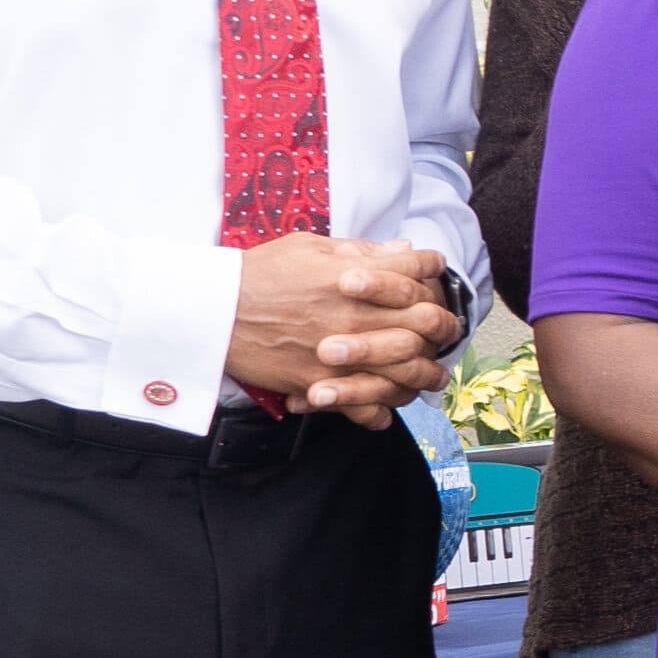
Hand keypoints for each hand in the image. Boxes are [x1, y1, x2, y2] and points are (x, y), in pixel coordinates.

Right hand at [227, 235, 463, 411]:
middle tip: (443, 325)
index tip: (433, 273)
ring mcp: (342, 353)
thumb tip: (403, 249)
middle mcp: (356, 315)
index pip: (417, 269)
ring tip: (430, 371)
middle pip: (426, 320)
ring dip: (426, 370)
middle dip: (443, 321)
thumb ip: (360, 250)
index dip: (432, 268)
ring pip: (408, 368)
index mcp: (355, 276)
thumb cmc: (259, 274)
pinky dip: (381, 410)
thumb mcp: (309, 247)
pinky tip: (388, 405)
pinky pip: (365, 406)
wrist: (213, 312)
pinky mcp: (322, 383)